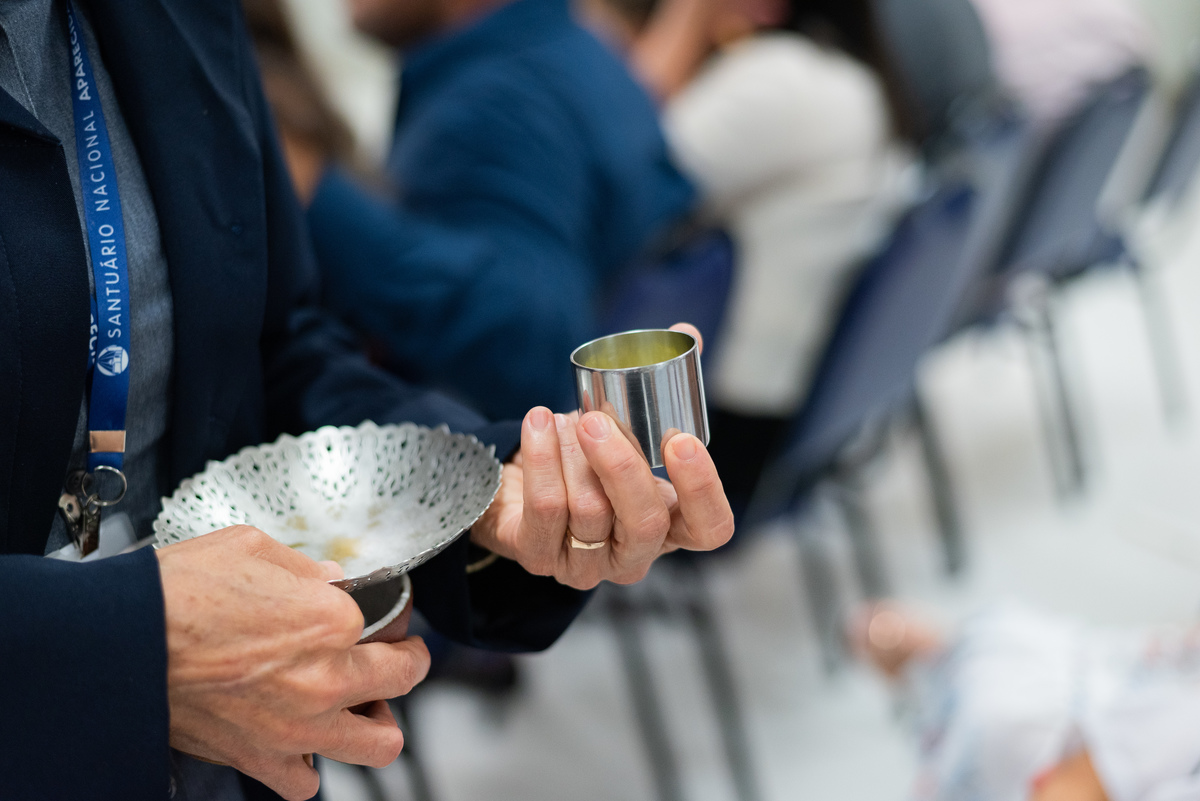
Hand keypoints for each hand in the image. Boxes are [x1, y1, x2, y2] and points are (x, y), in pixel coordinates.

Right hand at [157, 526, 430, 800]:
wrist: (120, 642)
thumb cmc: (178, 591)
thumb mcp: (252, 548)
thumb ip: (304, 567)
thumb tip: (329, 578)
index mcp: (332, 620)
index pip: (394, 622)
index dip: (390, 615)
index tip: (383, 616)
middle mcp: (326, 678)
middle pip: (403, 681)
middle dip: (404, 666)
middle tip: (391, 659)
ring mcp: (297, 727)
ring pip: (378, 745)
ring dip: (374, 724)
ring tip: (356, 706)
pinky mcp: (259, 759)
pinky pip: (307, 783)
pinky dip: (310, 766)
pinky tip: (300, 741)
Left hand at [471, 325, 734, 589]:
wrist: (515, 484)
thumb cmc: (584, 458)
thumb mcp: (628, 430)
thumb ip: (663, 386)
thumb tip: (686, 332)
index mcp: (671, 526)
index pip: (711, 528)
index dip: (702, 490)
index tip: (682, 439)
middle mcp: (634, 555)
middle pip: (646, 525)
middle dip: (623, 468)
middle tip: (598, 422)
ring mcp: (586, 565)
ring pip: (590, 511)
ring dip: (573, 454)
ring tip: (563, 419)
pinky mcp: (538, 557)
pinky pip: (545, 509)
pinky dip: (541, 457)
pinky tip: (538, 423)